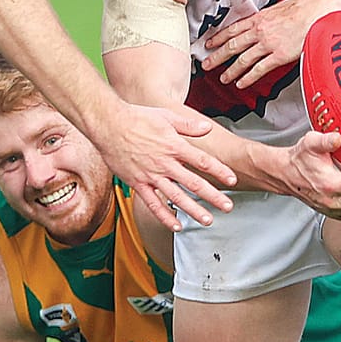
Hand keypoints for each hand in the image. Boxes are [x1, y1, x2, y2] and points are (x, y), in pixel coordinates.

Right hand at [99, 103, 235, 229]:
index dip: (219, 171)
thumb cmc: (137, 118)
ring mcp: (151, 176)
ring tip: (208, 220)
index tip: (232, 180)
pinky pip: (153, 204)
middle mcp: (165, 163)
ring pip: (176, 197)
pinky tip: (176, 226)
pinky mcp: (137, 184)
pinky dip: (164, 216)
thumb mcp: (166, 116)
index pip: (202, 161)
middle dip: (213, 196)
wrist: (108, 124)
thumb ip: (188, 125)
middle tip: (227, 207)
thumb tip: (207, 128)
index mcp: (174, 146)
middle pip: (194, 183)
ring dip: (193, 210)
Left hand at [205, 0, 321, 88]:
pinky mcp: (279, 56)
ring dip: (230, 70)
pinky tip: (242, 83)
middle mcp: (260, 31)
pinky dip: (248, 78)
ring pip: (243, 59)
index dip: (219, 37)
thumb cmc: (306, 8)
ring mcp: (268, 44)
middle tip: (207, 63)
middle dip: (217, 56)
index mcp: (260, 18)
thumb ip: (271, 14)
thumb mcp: (282, 6)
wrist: (319, 13)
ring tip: (223, 78)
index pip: (233, 29)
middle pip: (233, 46)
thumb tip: (268, 17)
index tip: (210, 43)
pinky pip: (259, 69)